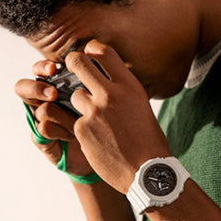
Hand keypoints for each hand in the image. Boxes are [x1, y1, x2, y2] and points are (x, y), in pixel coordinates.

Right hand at [14, 61, 93, 175]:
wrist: (104, 153)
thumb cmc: (105, 120)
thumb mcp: (100, 97)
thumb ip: (92, 80)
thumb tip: (92, 64)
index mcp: (57, 86)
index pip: (41, 71)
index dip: (43, 67)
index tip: (53, 68)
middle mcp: (44, 102)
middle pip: (23, 88)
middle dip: (37, 88)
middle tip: (53, 94)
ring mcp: (41, 121)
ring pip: (42, 110)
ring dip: (62, 116)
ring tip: (79, 122)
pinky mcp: (42, 140)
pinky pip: (43, 129)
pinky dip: (60, 131)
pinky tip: (74, 135)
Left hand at [69, 40, 171, 193]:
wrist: (147, 171)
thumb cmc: (149, 140)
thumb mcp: (141, 107)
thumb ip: (123, 91)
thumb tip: (108, 81)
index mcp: (129, 86)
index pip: (102, 51)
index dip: (91, 49)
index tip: (88, 54)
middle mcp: (110, 94)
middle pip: (77, 63)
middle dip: (72, 63)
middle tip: (72, 68)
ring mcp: (94, 112)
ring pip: (75, 95)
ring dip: (81, 104)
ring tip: (96, 119)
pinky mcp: (82, 129)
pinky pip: (76, 120)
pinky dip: (84, 127)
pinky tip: (98, 138)